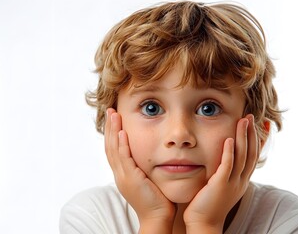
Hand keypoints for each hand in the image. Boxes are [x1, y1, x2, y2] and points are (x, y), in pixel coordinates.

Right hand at [104, 108, 175, 232]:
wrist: (157, 216)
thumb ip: (146, 166)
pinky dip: (122, 145)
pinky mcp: (130, 179)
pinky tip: (122, 133)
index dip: (113, 133)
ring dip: (113, 131)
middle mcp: (120, 174)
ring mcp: (123, 177)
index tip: (115, 118)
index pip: (115, 149)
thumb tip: (154, 154)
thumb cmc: (158, 199)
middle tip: (110, 111)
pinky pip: (124, 159)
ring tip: (114, 115)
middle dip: (110, 128)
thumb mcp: (149, 178)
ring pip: (114, 149)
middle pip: (110, 146)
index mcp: (123, 173)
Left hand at [183, 114, 258, 232]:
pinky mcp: (220, 185)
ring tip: (243, 120)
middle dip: (252, 133)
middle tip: (251, 116)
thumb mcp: (222, 185)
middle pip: (251, 153)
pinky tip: (229, 139)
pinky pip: (227, 166)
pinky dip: (229, 152)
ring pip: (242, 156)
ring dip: (243, 137)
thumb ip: (225, 171)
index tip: (261, 124)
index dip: (257, 139)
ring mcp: (232, 183)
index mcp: (242, 180)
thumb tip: (224, 157)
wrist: (203, 223)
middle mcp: (241, 181)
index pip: (253, 156)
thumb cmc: (208, 204)